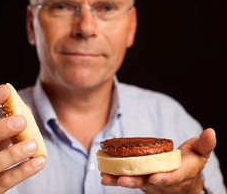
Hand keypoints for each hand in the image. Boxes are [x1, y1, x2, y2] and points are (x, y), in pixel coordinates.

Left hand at [100, 128, 215, 193]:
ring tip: (105, 178)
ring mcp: (149, 182)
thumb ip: (204, 144)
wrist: (182, 182)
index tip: (155, 178)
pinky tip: (103, 175)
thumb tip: (211, 131)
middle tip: (122, 180)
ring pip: (134, 182)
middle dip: (135, 181)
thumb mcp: (199, 153)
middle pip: (147, 182)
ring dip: (119, 180)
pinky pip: (126, 178)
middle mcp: (161, 181)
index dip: (164, 178)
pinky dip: (115, 177)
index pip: (172, 177)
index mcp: (178, 174)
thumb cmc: (190, 163)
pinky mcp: (139, 179)